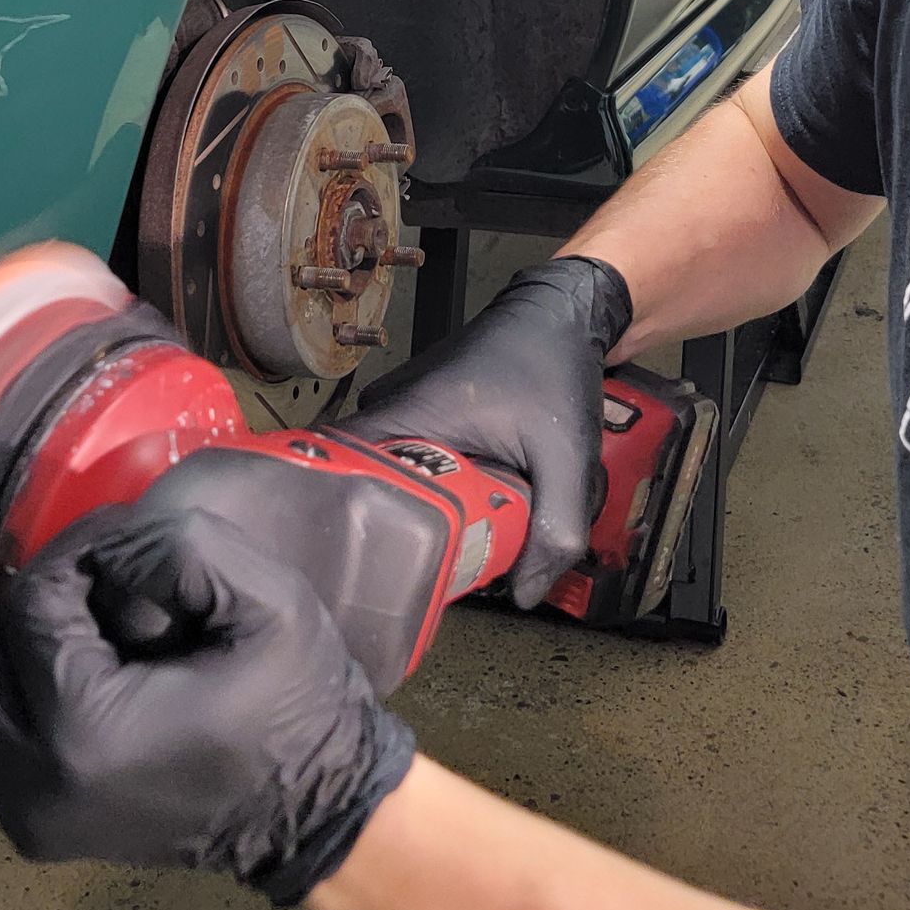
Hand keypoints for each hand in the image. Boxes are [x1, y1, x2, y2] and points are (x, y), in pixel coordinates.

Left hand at [0, 496, 415, 902]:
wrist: (317, 818)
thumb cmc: (299, 707)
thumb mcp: (269, 601)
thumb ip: (182, 544)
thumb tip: (108, 544)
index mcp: (84, 732)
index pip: (29, 601)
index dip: (75, 553)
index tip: (128, 544)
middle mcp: (31, 784)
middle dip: (30, 603)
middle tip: (100, 593)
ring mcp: (24, 817)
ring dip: (9, 649)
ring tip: (84, 635)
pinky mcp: (30, 830)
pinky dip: (13, 694)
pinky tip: (78, 678)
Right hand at [349, 256, 631, 606]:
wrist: (561, 315)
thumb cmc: (554, 364)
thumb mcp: (567, 454)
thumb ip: (555, 527)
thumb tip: (524, 593)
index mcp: (409, 415)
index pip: (343, 477)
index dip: (355, 530)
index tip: (386, 572)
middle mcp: (388, 410)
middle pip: (366, 491)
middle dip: (404, 537)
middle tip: (443, 567)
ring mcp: (399, 411)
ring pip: (392, 482)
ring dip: (427, 512)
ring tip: (464, 532)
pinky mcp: (415, 416)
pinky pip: (410, 466)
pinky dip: (439, 490)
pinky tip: (470, 502)